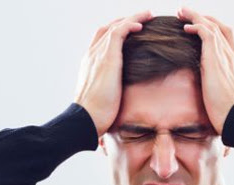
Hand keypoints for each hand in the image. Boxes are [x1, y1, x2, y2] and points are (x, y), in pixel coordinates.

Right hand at [73, 10, 153, 136]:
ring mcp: (97, 55)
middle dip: (124, 21)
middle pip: (107, 28)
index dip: (116, 32)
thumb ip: (110, 95)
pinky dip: (130, 25)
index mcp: (90, 65)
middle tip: (142, 18)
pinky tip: (142, 25)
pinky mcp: (107, 58)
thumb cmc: (94, 118)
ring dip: (132, 18)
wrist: (85, 120)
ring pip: (115, 26)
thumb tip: (120, 103)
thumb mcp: (102, 101)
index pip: (102, 40)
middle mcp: (91, 56)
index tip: (131, 31)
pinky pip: (119, 32)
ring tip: (148, 15)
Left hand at [177, 6, 233, 134]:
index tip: (201, 26)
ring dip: (195, 17)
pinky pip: (206, 34)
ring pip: (212, 27)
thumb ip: (228, 91)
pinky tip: (185, 26)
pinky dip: (196, 26)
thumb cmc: (232, 116)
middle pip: (221, 27)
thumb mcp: (231, 100)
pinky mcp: (216, 59)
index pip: (228, 38)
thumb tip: (225, 94)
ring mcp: (226, 56)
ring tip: (181, 12)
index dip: (215, 28)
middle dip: (204, 18)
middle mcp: (233, 57)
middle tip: (187, 14)